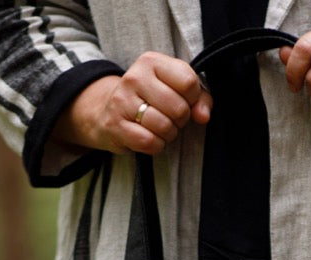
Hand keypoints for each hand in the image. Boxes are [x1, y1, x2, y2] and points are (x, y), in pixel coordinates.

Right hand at [53, 53, 212, 156]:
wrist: (107, 112)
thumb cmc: (149, 100)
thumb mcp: (174, 88)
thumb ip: (199, 98)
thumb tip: (203, 116)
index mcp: (152, 62)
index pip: (188, 82)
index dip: (193, 98)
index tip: (184, 101)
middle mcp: (135, 77)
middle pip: (179, 108)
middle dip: (181, 120)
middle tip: (170, 118)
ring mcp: (123, 101)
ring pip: (164, 127)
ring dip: (168, 134)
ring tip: (160, 128)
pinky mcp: (115, 124)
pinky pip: (149, 142)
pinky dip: (155, 146)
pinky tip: (149, 138)